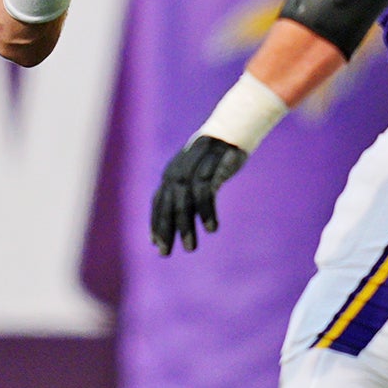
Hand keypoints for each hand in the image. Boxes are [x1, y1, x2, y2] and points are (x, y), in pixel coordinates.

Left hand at [150, 135, 246, 255]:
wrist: (230, 133)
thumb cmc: (213, 159)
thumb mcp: (194, 175)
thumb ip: (185, 194)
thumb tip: (177, 220)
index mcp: (171, 174)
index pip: (159, 202)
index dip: (156, 223)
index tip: (156, 244)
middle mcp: (178, 172)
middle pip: (168, 205)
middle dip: (166, 230)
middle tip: (166, 254)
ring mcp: (194, 169)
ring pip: (184, 202)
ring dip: (186, 226)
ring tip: (190, 249)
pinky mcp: (212, 168)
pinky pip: (205, 193)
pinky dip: (207, 212)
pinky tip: (211, 228)